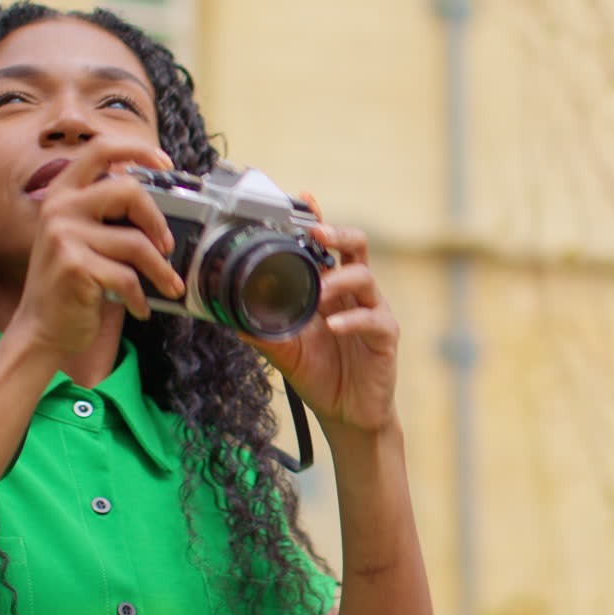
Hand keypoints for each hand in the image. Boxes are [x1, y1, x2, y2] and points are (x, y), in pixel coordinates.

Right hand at [11, 140, 183, 354]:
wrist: (42, 329)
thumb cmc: (74, 283)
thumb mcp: (86, 238)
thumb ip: (110, 215)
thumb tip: (162, 206)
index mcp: (64, 193)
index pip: (100, 149)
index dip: (138, 149)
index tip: (165, 163)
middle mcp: (59, 208)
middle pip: (129, 191)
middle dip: (158, 221)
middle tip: (167, 246)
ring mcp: (63, 236)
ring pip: (137, 243)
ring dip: (161, 271)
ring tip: (168, 286)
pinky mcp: (74, 266)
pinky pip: (128, 277)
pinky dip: (141, 297)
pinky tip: (140, 307)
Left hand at [241, 195, 399, 435]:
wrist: (347, 414)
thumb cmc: (320, 375)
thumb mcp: (284, 351)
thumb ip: (262, 330)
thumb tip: (228, 315)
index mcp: (330, 290)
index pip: (328, 247)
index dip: (319, 222)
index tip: (305, 200)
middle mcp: (353, 293)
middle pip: (357, 247)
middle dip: (338, 234)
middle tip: (317, 233)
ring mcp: (372, 311)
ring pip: (365, 277)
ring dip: (340, 279)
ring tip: (321, 290)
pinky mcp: (385, 336)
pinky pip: (373, 319)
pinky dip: (352, 320)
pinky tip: (334, 326)